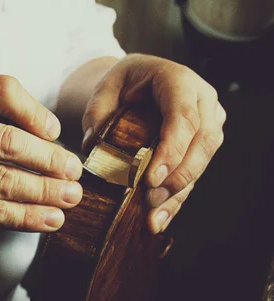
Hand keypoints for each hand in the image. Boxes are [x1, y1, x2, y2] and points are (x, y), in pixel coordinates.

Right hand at [0, 75, 82, 233]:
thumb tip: (33, 131)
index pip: (0, 90)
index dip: (35, 110)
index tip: (54, 131)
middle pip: (9, 142)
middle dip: (51, 159)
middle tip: (75, 171)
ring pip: (4, 181)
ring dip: (46, 192)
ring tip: (73, 198)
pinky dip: (24, 217)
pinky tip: (49, 220)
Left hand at [81, 54, 225, 233]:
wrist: (138, 81)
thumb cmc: (123, 83)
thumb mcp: (105, 88)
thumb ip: (97, 112)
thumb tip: (92, 144)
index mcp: (178, 81)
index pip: (183, 117)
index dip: (172, 150)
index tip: (152, 178)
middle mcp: (202, 101)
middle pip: (202, 143)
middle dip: (177, 177)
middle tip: (150, 199)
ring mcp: (208, 123)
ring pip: (202, 162)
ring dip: (178, 193)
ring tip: (153, 217)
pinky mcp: (203, 145)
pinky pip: (195, 174)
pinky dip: (176, 199)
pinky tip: (159, 219)